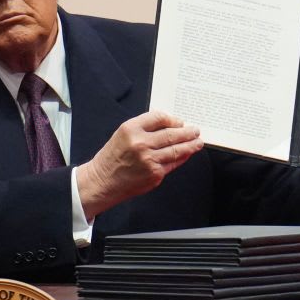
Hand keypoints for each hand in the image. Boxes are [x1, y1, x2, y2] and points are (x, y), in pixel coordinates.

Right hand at [77, 111, 202, 219]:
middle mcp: (141, 143)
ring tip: (198, 142)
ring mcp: (149, 160)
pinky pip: (173, 163)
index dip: (172, 119)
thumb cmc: (112, 158)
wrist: (102, 181)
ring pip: (176, 149)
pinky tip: (187, 154)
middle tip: (195, 131)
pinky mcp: (155, 174)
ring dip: (190, 145)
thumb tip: (168, 125)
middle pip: (172, 134)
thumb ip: (143, 128)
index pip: (159, 118)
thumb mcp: (122, 135)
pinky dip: (182, 158)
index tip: (180, 122)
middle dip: (187, 132)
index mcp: (131, 129)